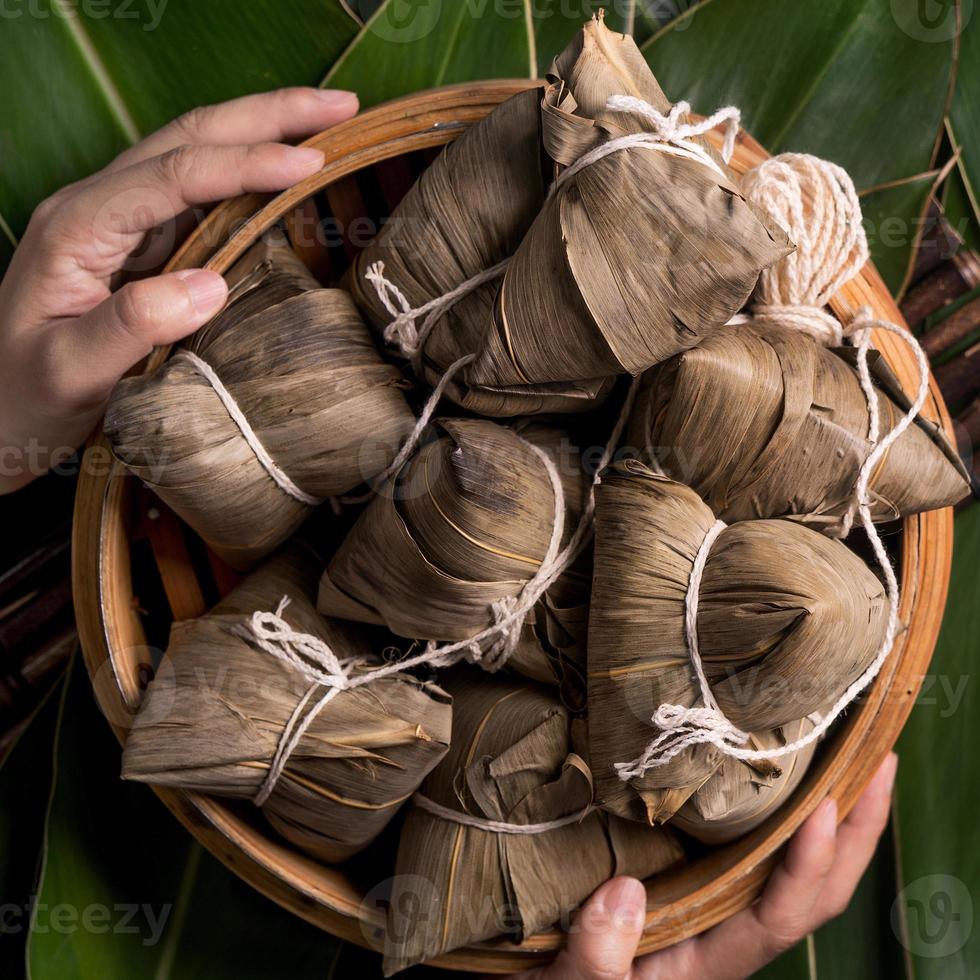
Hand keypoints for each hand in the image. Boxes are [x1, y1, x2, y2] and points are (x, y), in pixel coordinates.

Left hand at [0, 87, 358, 493]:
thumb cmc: (25, 395)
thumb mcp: (69, 372)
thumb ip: (132, 326)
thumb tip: (211, 286)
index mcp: (78, 227)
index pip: (173, 175)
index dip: (244, 164)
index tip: (309, 161)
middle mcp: (99, 207)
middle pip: (190, 137)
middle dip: (268, 114)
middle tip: (342, 106)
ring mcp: (122, 222)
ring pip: (197, 152)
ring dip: (263, 129)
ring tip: (329, 121)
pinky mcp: (142, 244)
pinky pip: (202, 192)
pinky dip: (251, 171)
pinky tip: (286, 171)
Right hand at [511, 753, 897, 979]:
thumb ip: (596, 960)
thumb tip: (623, 895)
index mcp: (709, 958)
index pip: (777, 918)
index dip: (807, 869)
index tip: (823, 812)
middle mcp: (729, 929)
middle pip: (817, 891)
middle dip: (858, 830)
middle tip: (879, 758)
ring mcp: (722, 901)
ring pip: (801, 866)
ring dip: (839, 812)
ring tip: (856, 750)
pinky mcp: (703, 876)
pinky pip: (766, 847)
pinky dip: (793, 808)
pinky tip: (791, 767)